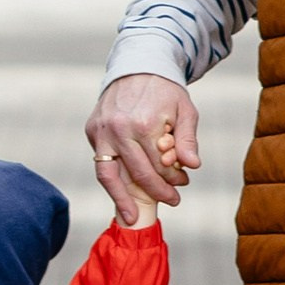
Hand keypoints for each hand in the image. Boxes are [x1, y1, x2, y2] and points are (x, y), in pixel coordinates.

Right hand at [86, 71, 199, 209]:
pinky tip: (122, 194)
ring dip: (121, 200)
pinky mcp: (92, 130)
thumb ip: (187, 139)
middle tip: (172, 201)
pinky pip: (101, 163)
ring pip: (109, 175)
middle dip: (157, 191)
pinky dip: (111, 181)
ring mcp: (102, 131)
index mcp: (144, 124)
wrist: (136, 66)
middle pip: (137, 174)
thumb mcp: (184, 110)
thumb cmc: (164, 90)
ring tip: (131, 218)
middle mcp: (119, 129)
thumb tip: (193, 165)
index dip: (173, 179)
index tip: (183, 182)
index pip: (159, 165)